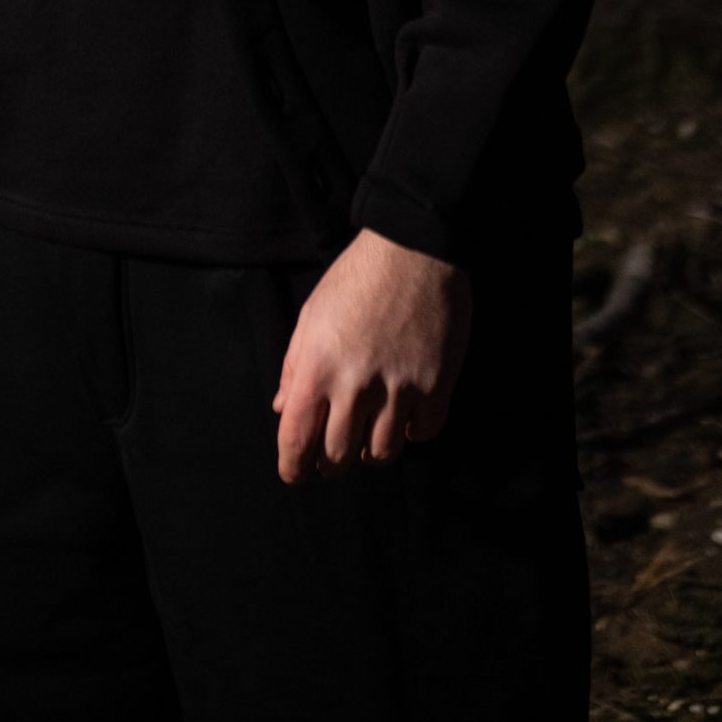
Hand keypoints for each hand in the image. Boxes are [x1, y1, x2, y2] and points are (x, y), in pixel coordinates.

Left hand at [271, 226, 470, 483]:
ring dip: (371, 451)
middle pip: (339, 456)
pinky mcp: (437, 385)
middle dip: (332, 463)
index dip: (293, 467)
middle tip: (332, 456)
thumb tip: (284, 409)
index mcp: (317, 367)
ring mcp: (400, 388)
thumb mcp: (312, 315)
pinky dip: (414, 433)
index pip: (297, 439)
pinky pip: (424, 433)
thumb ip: (294, 366)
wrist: (414, 246)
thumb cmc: (356, 277)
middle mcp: (356, 385)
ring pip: (382, 453)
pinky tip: (407, 419)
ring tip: (369, 436)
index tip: (296, 474)